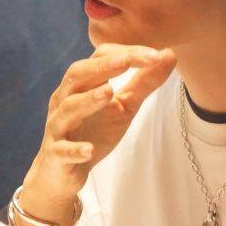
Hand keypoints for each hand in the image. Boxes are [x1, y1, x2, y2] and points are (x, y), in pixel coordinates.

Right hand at [22, 44, 175, 215]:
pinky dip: (75, 149)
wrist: (65, 171)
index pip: (99, 58)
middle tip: (126, 62)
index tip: (155, 55)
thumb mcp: (124, 106)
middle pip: (77, 75)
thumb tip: (169, 54)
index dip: (126, 54)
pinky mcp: (56, 154)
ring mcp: (59, 127)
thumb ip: (144, 82)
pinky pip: (63, 150)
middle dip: (102, 67)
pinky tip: (89, 150)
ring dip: (87, 100)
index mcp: (82, 84)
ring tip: (108, 93)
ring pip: (68, 109)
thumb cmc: (94, 131)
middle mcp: (65, 100)